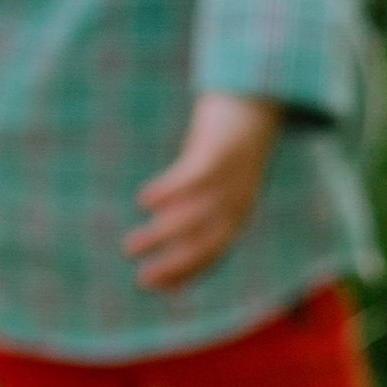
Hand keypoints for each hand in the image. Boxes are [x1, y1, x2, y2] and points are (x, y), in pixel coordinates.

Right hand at [125, 94, 283, 291]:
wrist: (255, 97)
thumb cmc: (225, 145)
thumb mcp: (212, 180)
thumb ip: (193, 206)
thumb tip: (165, 227)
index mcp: (237, 213)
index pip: (213, 253)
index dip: (186, 273)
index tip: (157, 289)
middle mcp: (238, 202)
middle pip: (205, 242)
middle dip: (174, 265)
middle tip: (143, 279)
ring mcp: (231, 178)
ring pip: (195, 216)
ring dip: (162, 235)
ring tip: (131, 247)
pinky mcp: (220, 152)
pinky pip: (193, 178)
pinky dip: (169, 193)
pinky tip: (143, 202)